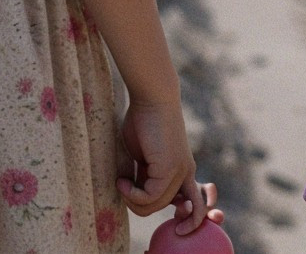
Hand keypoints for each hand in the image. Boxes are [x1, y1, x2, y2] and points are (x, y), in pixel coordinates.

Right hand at [115, 96, 193, 216]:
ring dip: (132, 199)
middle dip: (136, 203)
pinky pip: (151, 197)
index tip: (139, 198)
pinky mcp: (170, 169)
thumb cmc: (143, 120)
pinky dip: (132, 194)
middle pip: (160, 206)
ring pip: (155, 205)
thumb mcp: (141, 155)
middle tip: (122, 187)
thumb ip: (141, 176)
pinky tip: (122, 181)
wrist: (152, 97)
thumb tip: (131, 198)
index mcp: (180, 171)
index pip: (182, 205)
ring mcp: (180, 172)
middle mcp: (185, 174)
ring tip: (120, 182)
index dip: (158, 207)